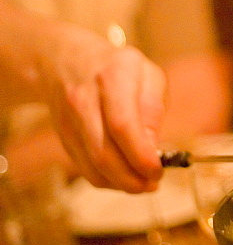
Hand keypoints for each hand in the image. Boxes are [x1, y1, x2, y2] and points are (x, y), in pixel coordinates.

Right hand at [38, 21, 164, 192]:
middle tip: (153, 184)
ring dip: (120, 184)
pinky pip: (84, 168)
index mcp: (112, 78)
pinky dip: (106, 180)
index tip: (159, 170)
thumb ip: (153, 110)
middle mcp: (84, 100)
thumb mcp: (148, 75)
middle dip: (132, 179)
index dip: (141, 156)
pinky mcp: (62, 138)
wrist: (66, 60)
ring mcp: (68, 121)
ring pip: (92, 166)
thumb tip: (153, 149)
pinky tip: (123, 176)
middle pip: (104, 153)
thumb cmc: (117, 68)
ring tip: (142, 184)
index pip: (122, 125)